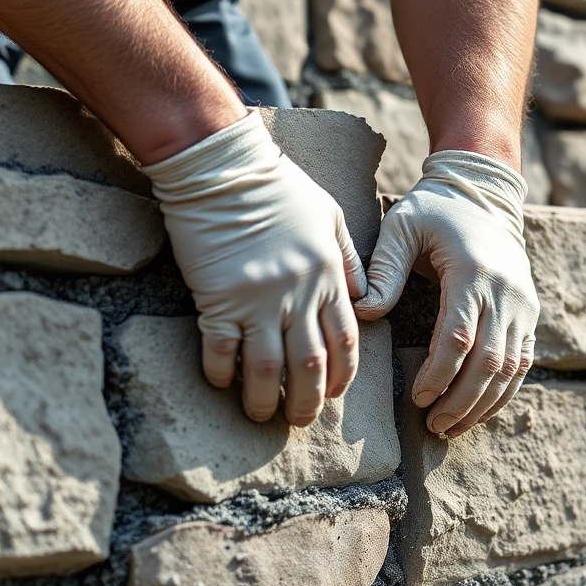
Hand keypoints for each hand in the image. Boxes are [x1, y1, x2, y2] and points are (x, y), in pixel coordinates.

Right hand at [142, 110, 364, 426]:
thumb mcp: (331, 218)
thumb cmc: (279, 187)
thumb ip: (352, 262)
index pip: (346, 340)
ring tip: (262, 414)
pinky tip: (222, 383)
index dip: (341, 375)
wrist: (224, 167)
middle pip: (310, 364)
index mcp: (329, 276)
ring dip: (265, 399)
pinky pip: (222, 349)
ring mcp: (259, 298)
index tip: (332, 394)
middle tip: (299, 419)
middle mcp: (299, 293)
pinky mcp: (219, 297)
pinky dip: (223, 372)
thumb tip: (366, 300)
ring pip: (268, 368)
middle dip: (307, 400)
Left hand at [355, 150, 537, 436]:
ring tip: (452, 427)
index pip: (459, 337)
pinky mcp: (531, 313)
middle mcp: (506, 292)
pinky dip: (503, 392)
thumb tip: (365, 314)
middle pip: (490, 362)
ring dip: (483, 404)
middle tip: (434, 424)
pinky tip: (478, 411)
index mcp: (473, 273)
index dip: (440, 374)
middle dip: (461, 400)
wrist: (485, 193)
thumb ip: (384, 270)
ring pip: (511, 369)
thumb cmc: (436, 211)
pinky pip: (523, 362)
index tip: (418, 398)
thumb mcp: (402, 227)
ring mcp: (524, 304)